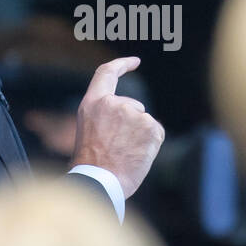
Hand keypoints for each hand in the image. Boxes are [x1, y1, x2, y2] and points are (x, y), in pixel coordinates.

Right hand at [70, 56, 164, 198]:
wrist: (100, 182)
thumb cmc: (92, 165)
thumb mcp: (90, 131)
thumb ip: (106, 116)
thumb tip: (134, 113)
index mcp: (93, 104)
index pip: (107, 74)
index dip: (122, 65)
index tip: (135, 62)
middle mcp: (114, 103)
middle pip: (133, 106)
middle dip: (131, 124)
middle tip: (118, 149)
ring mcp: (134, 114)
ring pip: (144, 122)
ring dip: (140, 137)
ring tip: (124, 155)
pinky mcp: (151, 127)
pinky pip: (156, 132)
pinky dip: (151, 144)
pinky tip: (137, 156)